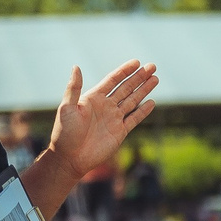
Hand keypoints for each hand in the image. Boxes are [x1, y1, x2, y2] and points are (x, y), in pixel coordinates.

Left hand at [45, 60, 158, 174]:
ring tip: (155, 79)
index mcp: (93, 98)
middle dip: (139, 77)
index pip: (112, 80)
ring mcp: (114, 119)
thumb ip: (74, 88)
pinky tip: (151, 102)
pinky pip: (134, 119)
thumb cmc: (64, 133)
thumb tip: (76, 67)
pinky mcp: (120, 132)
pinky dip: (143, 111)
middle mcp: (105, 106)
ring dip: (144, 90)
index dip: (124, 71)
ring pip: (132, 100)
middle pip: (126, 88)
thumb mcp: (67, 108)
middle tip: (152, 66)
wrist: (70, 158)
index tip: (136, 62)